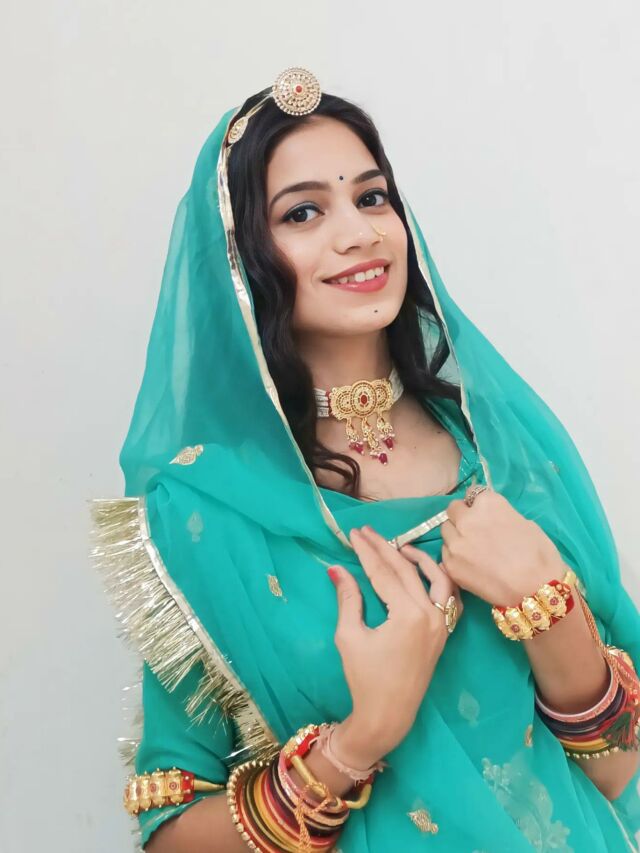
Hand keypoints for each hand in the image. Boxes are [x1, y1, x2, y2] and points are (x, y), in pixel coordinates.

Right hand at [327, 525, 462, 763]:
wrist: (388, 715)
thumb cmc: (364, 678)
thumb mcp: (349, 636)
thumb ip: (348, 598)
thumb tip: (337, 568)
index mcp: (408, 615)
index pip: (384, 573)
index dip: (366, 552)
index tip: (353, 534)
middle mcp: (431, 614)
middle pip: (406, 570)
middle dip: (384, 548)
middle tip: (366, 532)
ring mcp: (441, 623)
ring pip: (436, 578)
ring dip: (418, 559)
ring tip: (398, 546)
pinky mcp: (443, 631)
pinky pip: (448, 596)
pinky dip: (437, 578)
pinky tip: (421, 570)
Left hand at [424, 487, 566, 606]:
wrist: (534, 590)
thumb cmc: (538, 554)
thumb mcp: (525, 523)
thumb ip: (500, 515)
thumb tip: (491, 519)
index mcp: (487, 503)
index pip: (473, 494)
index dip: (479, 505)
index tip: (484, 514)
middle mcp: (466, 519)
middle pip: (453, 510)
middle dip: (462, 516)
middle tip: (475, 530)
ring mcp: (455, 542)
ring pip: (446, 531)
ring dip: (456, 535)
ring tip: (472, 548)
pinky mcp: (450, 564)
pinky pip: (446, 552)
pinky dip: (455, 554)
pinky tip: (470, 564)